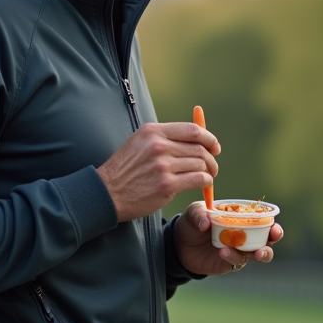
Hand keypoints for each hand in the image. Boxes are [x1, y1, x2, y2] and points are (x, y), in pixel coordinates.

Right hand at [97, 123, 219, 221]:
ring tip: (208, 176)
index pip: (192, 130)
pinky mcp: (166, 185)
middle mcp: (158, 146)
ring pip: (200, 164)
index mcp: (153, 131)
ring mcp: (163, 166)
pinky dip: (206, 181)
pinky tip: (204, 184)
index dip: (208, 138)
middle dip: (210, 157)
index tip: (214, 146)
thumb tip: (195, 138)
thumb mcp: (140, 143)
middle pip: (199, 147)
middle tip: (212, 165)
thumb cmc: (125, 170)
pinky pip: (198, 179)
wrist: (108, 193)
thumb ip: (164, 138)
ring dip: (209, 171)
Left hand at [174, 201, 283, 274]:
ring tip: (254, 252)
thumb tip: (206, 223)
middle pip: (267, 237)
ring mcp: (238, 250)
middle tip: (272, 236)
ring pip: (257, 253)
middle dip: (274, 237)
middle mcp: (244, 234)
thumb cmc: (191, 224)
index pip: (261, 218)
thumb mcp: (193, 212)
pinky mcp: (230, 263)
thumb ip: (199, 214)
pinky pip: (237, 262)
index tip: (273, 223)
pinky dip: (233, 257)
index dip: (271, 220)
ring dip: (258, 252)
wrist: (179, 245)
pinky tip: (223, 252)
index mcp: (240, 218)